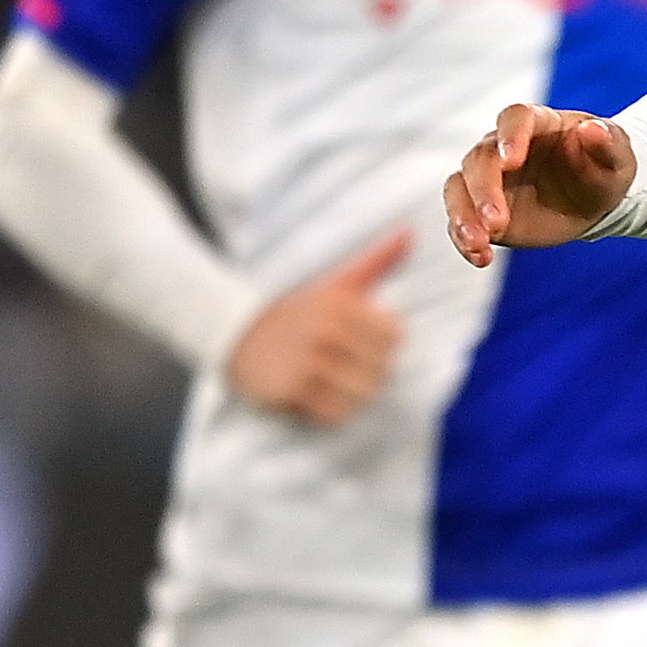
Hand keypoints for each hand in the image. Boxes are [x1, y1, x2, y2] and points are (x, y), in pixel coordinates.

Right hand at [224, 229, 409, 425]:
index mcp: (338, 304)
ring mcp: (305, 363)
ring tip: (337, 383)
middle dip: (372, 371)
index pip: (395, 336)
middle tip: (349, 367)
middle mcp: (323, 332)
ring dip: (356, 395)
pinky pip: (335, 414)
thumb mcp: (337, 283)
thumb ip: (377, 260)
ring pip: (363, 394)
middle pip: (383, 368)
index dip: (385, 344)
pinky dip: (335, 412)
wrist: (235, 332)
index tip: (364, 342)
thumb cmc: (298, 311)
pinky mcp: (290, 392)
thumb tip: (411, 232)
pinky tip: (321, 397)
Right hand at [441, 103, 637, 261]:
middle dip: (484, 190)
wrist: (592, 200)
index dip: (509, 137)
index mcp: (536, 123)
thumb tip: (593, 130)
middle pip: (480, 159)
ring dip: (464, 215)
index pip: (514, 118)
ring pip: (459, 188)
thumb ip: (607, 142)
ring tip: (478, 242)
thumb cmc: (602, 168)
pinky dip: (465, 240)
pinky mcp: (481, 211)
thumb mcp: (617, 157)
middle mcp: (501, 147)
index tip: (511, 161)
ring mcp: (488, 179)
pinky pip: (462, 222)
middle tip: (496, 221)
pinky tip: (480, 258)